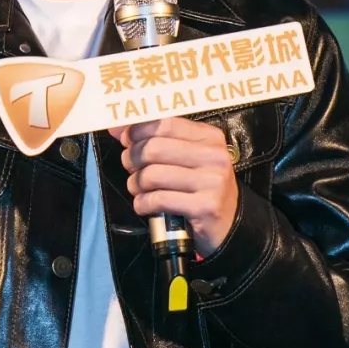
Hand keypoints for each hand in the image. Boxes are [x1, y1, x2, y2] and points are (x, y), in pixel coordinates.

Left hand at [108, 116, 238, 256]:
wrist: (230, 223)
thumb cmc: (201, 188)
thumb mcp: (188, 158)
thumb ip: (158, 140)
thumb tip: (119, 128)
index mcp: (209, 138)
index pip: (165, 124)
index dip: (137, 129)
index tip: (124, 138)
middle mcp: (213, 156)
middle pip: (154, 148)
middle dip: (132, 158)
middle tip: (131, 167)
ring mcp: (211, 182)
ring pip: (152, 175)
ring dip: (135, 184)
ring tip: (138, 189)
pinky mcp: (204, 206)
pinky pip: (158, 200)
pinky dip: (143, 203)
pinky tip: (145, 205)